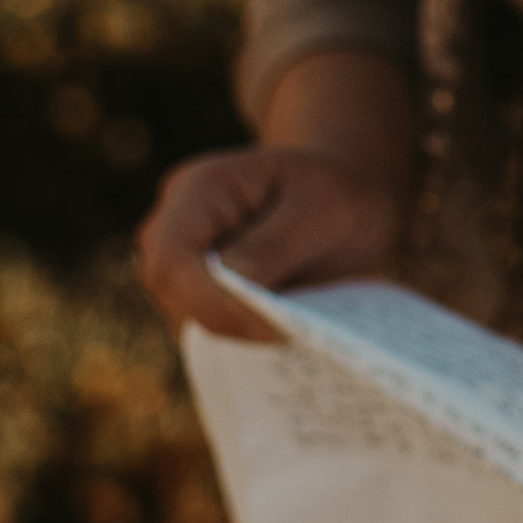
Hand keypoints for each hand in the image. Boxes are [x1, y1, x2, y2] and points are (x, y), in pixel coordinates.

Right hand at [139, 144, 404, 340]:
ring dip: (240, 331)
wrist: (350, 192)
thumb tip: (233, 288)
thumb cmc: (338, 190)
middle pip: (175, 294)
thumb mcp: (322, 208)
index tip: (270, 326)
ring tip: (298, 330)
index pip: (172, 258)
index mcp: (202, 188)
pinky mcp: (202, 288)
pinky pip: (211, 322)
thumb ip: (274, 245)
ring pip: (189, 316)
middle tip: (294, 334)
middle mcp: (178, 223)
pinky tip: (291, 331)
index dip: (209, 301)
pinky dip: (247, 333)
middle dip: (229, 321)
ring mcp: (185, 258)